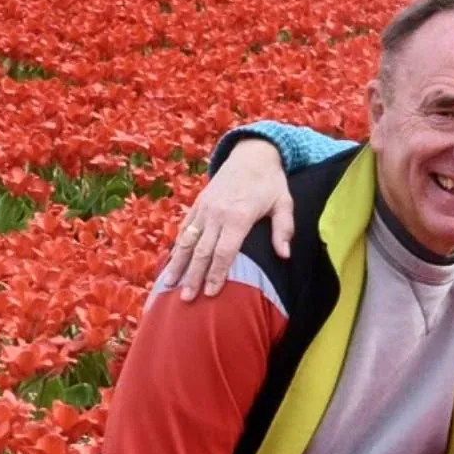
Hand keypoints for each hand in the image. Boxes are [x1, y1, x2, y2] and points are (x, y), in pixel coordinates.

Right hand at [165, 138, 294, 300]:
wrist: (251, 153)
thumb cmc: (271, 182)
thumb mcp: (284, 203)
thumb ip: (283, 229)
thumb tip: (285, 255)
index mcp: (239, 216)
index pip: (224, 252)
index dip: (217, 274)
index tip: (211, 294)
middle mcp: (217, 213)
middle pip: (202, 251)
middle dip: (193, 276)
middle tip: (186, 299)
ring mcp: (205, 208)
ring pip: (187, 241)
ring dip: (178, 264)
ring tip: (168, 285)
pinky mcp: (198, 204)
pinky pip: (184, 228)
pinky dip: (176, 246)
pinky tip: (170, 262)